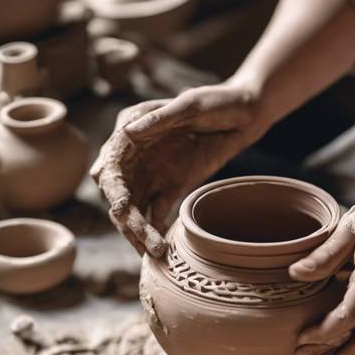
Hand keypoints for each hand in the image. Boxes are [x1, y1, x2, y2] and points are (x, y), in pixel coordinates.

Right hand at [91, 84, 265, 255]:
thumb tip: (127, 134)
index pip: (110, 163)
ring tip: (152, 253)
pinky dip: (156, 230)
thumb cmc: (216, 101)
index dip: (112, 187)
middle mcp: (134, 154)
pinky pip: (158, 212)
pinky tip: (160, 248)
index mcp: (130, 129)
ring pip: (134, 207)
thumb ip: (160, 119)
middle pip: (118, 192)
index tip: (121, 206)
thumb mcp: (190, 105)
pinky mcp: (171, 186)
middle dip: (126, 218)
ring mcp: (151, 172)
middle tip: (141, 239)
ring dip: (138, 231)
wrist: (245, 114)